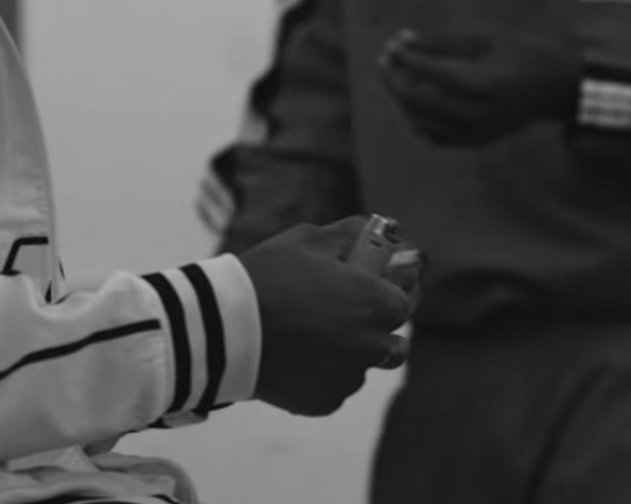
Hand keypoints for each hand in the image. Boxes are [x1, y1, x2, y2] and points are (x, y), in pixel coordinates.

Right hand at [238, 217, 414, 416]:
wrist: (224, 328)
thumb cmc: (269, 276)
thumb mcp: (310, 239)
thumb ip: (352, 236)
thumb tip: (382, 229)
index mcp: (379, 303)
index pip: (406, 299)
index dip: (393, 290)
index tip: (378, 286)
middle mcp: (374, 345)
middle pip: (392, 342)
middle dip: (376, 328)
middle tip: (345, 315)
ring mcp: (350, 378)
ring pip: (359, 366)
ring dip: (347, 353)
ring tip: (308, 336)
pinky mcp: (325, 402)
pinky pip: (333, 387)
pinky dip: (321, 375)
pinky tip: (295, 356)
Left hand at [380, 29, 579, 146]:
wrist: (555, 88)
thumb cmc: (521, 55)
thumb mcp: (484, 39)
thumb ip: (442, 42)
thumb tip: (403, 40)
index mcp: (476, 84)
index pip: (426, 72)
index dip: (404, 57)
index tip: (391, 43)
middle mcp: (472, 114)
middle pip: (416, 101)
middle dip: (394, 79)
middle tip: (385, 60)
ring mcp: (473, 132)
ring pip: (420, 121)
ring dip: (403, 99)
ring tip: (400, 77)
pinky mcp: (475, 140)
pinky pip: (435, 136)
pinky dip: (419, 120)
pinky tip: (417, 102)